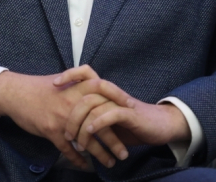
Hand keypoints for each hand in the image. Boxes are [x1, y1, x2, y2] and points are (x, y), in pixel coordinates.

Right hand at [0, 65, 129, 168]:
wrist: (17, 93)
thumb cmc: (40, 86)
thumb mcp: (63, 79)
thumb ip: (81, 83)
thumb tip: (98, 89)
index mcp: (78, 88)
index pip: (105, 91)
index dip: (119, 100)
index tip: (131, 111)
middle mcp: (74, 103)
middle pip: (100, 122)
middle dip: (114, 139)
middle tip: (125, 151)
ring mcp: (63, 118)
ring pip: (87, 140)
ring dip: (100, 153)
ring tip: (110, 162)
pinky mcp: (52, 131)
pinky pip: (68, 149)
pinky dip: (77, 159)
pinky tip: (85, 166)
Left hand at [56, 69, 190, 157]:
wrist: (161, 125)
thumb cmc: (132, 123)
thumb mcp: (110, 119)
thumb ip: (93, 117)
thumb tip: (71, 125)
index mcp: (106, 92)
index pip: (85, 73)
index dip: (69, 74)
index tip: (54, 84)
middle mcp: (111, 93)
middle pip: (84, 95)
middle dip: (71, 116)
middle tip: (66, 135)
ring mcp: (121, 102)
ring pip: (94, 106)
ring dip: (82, 125)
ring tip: (76, 141)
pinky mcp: (130, 114)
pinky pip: (111, 114)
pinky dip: (98, 123)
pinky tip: (91, 132)